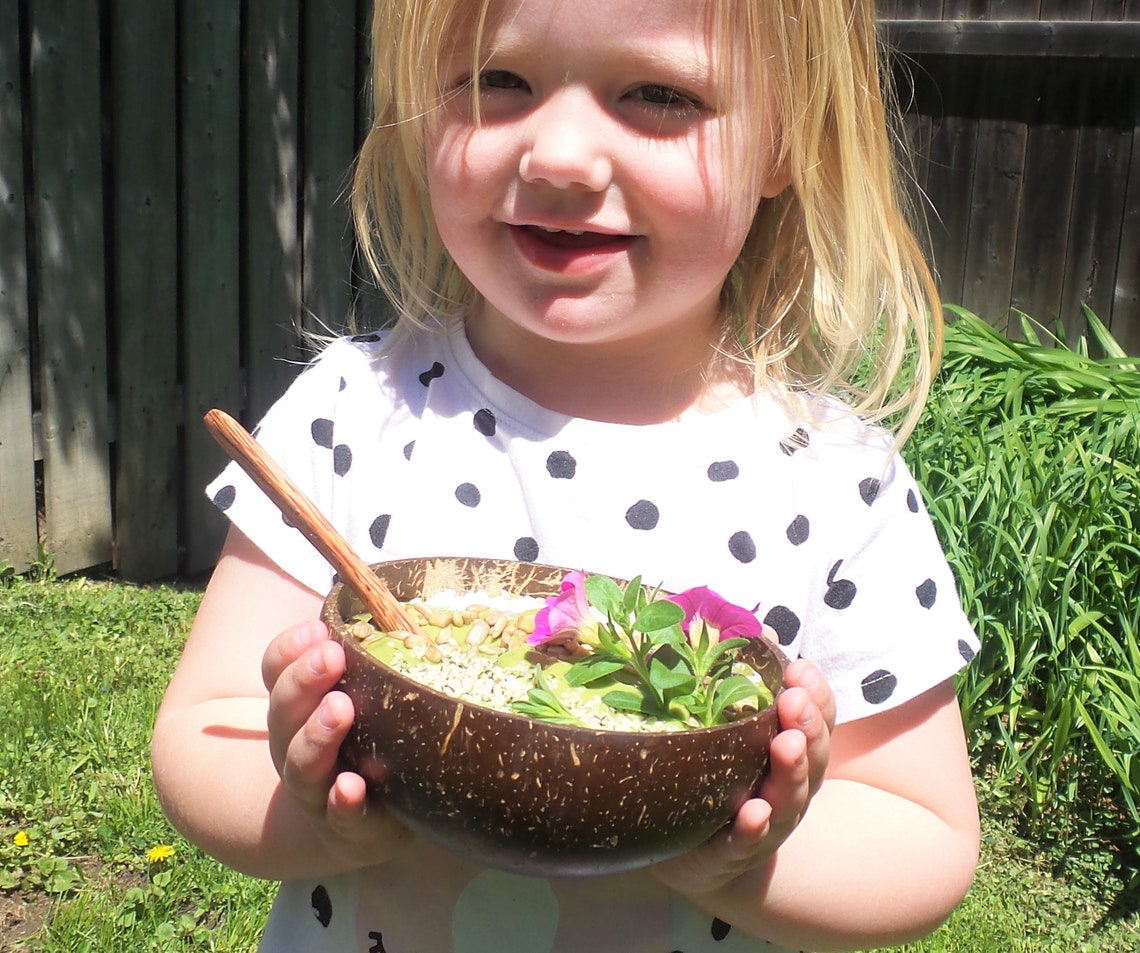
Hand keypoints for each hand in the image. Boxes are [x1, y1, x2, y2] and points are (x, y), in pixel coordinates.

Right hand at [262, 619, 411, 867]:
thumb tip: (391, 607)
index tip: (317, 629)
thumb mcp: (356, 695)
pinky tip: (351, 789)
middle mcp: (294, 744)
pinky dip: (344, 803)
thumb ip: (364, 658)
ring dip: (317, 735)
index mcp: (297, 706)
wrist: (356, 827)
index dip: (289, 649)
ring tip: (339, 709)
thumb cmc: (363, 742)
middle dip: (302, 681)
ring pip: (302, 763)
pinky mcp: (347, 826)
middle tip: (329, 657)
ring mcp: (316, 789)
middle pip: (283, 711)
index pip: (276, 670)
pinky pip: (341, 816)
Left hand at [649, 659, 834, 895]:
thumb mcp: (731, 725)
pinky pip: (746, 843)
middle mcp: (788, 787)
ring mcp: (766, 823)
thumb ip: (746, 676)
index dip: (816, 695)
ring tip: (786, 744)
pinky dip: (753, 829)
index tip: (801, 668)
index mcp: (791, 750)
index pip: (817, 719)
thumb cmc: (718, 776)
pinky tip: (752, 813)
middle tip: (795, 701)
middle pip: (812, 756)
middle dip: (809, 725)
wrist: (696, 857)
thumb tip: (759, 627)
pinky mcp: (731, 853)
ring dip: (791, 771)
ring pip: (789, 799)